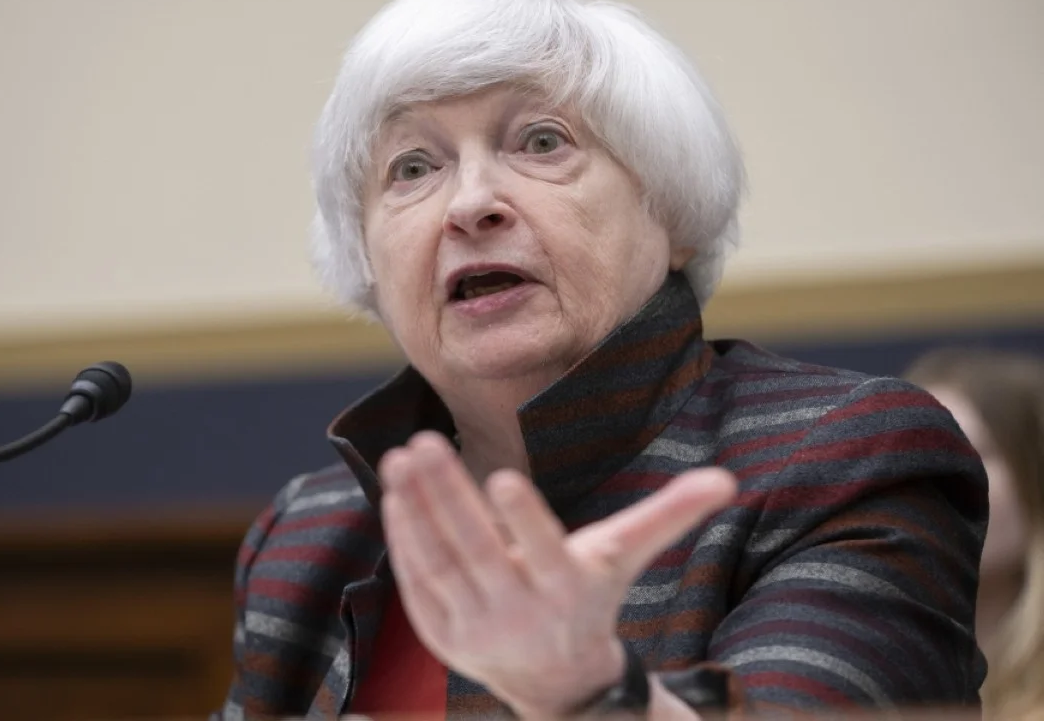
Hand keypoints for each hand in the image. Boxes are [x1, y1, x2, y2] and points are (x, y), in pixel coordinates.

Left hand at [378, 431, 737, 718]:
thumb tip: (726, 478)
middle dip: (450, 498)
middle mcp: (521, 612)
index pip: (545, 552)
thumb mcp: (626, 556)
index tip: (504, 475)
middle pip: (479, 554)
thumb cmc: (589, 596)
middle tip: (425, 443)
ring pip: (440, 566)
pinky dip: (405, 540)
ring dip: (416, 511)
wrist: (555, 677)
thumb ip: (668, 514)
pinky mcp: (441, 634)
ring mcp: (477, 627)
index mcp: (568, 588)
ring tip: (401, 457)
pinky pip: (418, 583)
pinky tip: (395, 495)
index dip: (525, 519)